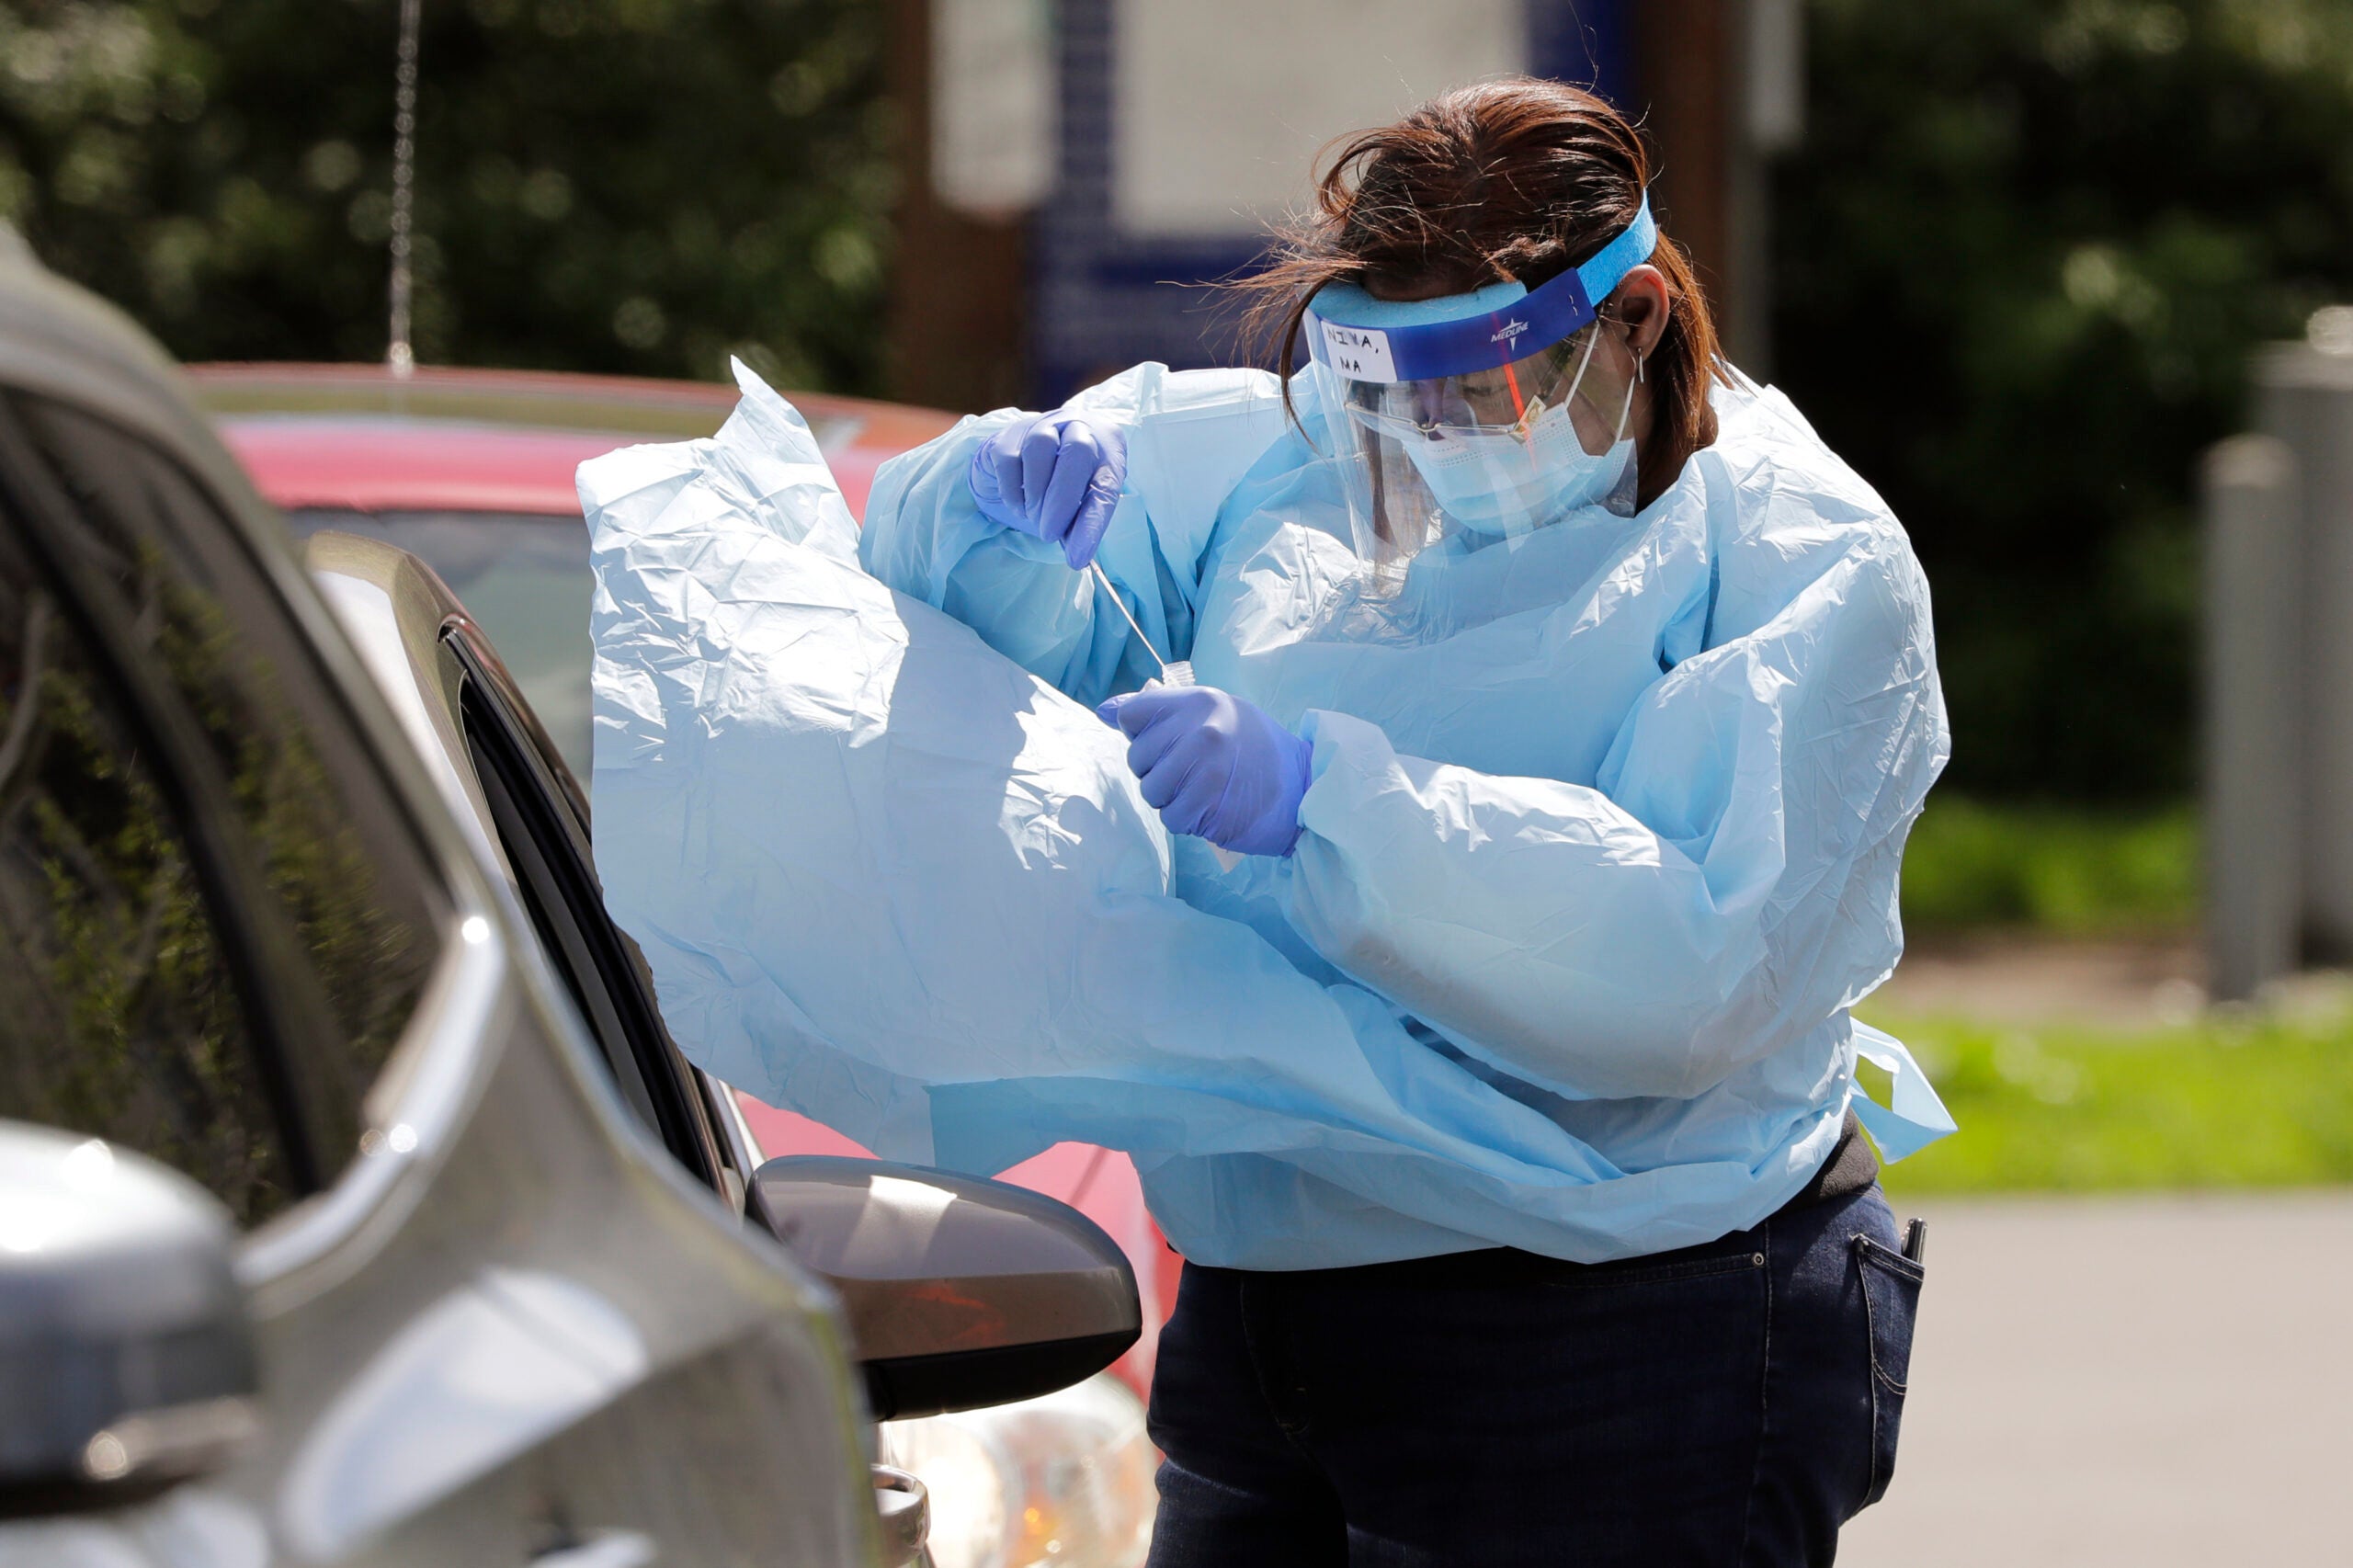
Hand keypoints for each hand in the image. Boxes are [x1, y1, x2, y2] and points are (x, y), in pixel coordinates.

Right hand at [966, 412, 1125, 568]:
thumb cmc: (1063, 485)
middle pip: (1077, 452)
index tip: (1079, 554)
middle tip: (1050, 534)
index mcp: (1107, 446)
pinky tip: (1020, 507)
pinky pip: (1009, 459)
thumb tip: (1077, 556)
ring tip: (1035, 518)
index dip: (1093, 521)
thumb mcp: (1081, 503)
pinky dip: (1013, 491)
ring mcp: (1041, 425)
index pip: (1106, 483)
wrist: (1023, 461)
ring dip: (1036, 494)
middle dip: (1062, 500)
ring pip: (1040, 448)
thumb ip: (1080, 523)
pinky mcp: (1009, 436)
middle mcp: (1078, 426)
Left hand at [1097, 684, 1310, 857]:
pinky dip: (1187, 820)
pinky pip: (1170, 818)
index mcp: (1198, 701)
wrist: (1304, 787)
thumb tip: (1105, 711)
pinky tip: (1213, 808)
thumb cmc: (1256, 749)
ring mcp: (1203, 769)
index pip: (1132, 715)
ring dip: (1171, 799)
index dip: (1142, 734)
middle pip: (1137, 757)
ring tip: (1204, 790)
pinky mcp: (1208, 806)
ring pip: (1150, 791)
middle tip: (1194, 772)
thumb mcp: (1216, 712)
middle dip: (1158, 771)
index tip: (1166, 744)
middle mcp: (1199, 730)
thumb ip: (1163, 712)